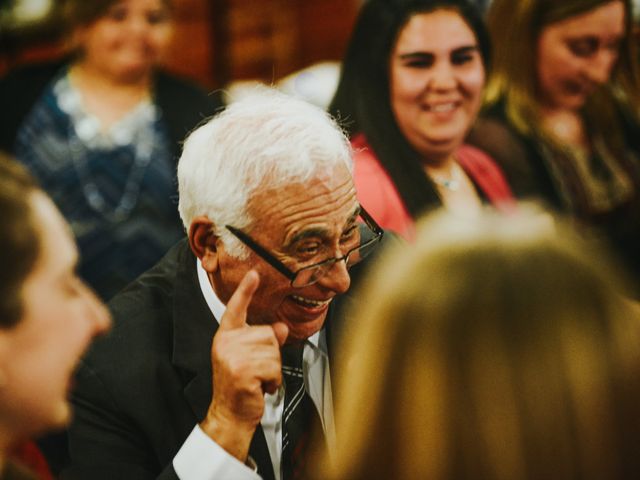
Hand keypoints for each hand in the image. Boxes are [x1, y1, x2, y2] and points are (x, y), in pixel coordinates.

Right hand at [200, 270, 288, 460]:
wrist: (230, 415)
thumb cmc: (239, 387)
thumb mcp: (250, 359)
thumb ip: (264, 340)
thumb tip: (280, 328)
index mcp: (226, 337)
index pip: (236, 308)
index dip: (246, 290)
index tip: (254, 274)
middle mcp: (227, 343)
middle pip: (268, 334)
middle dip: (270, 356)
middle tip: (256, 371)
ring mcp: (233, 357)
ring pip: (273, 351)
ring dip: (272, 370)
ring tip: (257, 380)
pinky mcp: (242, 371)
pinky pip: (274, 368)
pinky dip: (273, 381)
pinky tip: (259, 387)